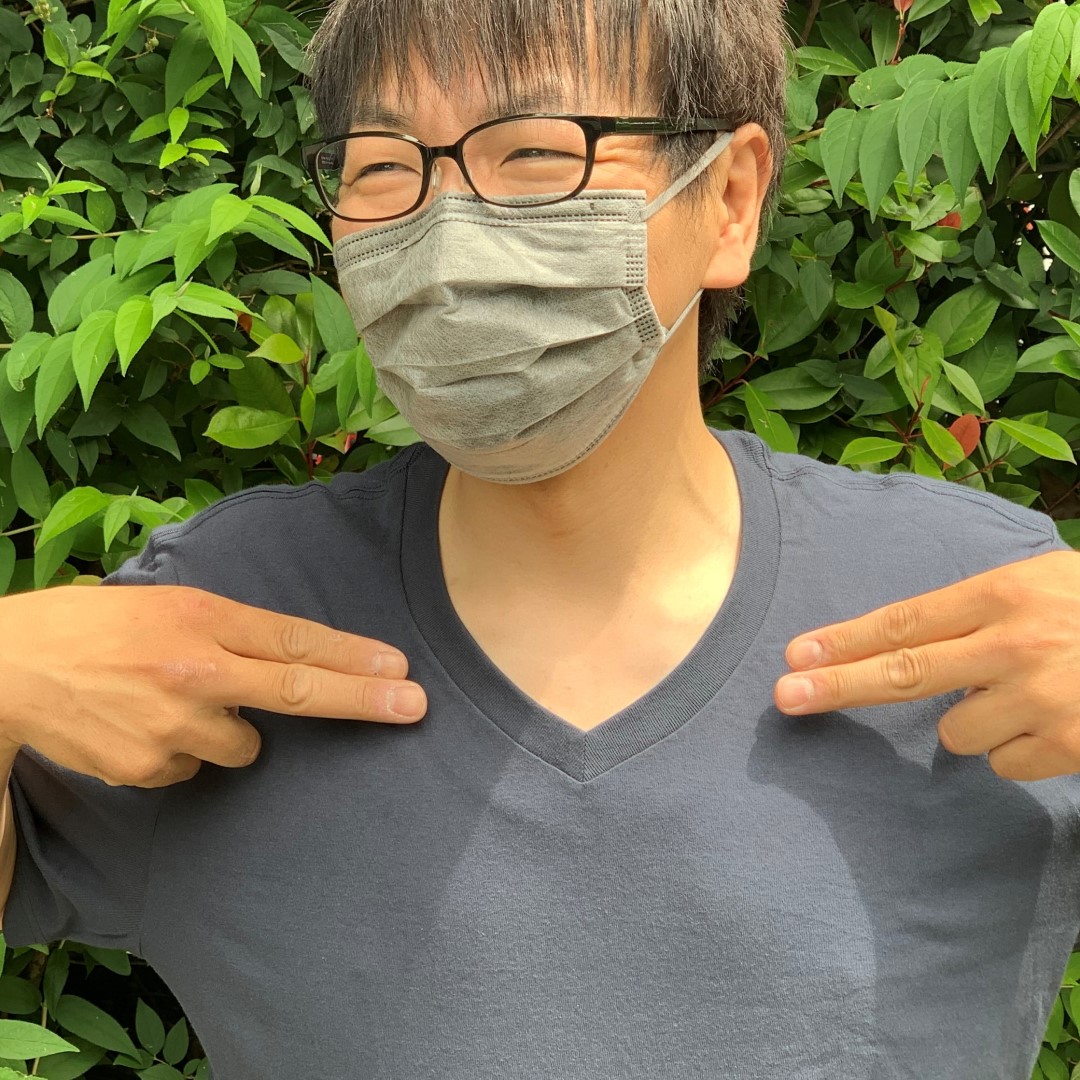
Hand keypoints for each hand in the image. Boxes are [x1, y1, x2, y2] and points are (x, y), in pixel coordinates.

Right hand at [0, 584, 427, 788]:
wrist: (12, 668)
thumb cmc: (96, 627)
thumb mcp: (168, 605)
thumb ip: (229, 631)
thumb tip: (286, 659)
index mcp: (202, 619)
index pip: (294, 638)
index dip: (353, 655)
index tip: (401, 667)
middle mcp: (195, 671)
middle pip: (297, 690)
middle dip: (364, 699)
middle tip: (413, 704)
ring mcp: (173, 725)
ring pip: (242, 745)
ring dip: (224, 729)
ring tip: (167, 700)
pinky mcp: (146, 768)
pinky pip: (192, 769)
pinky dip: (179, 753)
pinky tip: (139, 725)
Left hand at [773, 550, 1079, 781]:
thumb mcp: (1043, 582)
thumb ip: (978, 608)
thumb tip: (903, 642)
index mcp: (1006, 594)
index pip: (905, 620)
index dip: (845, 640)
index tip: (794, 654)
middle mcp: (1016, 645)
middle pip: (905, 673)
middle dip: (837, 686)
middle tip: (786, 695)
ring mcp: (1044, 700)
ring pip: (958, 733)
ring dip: (976, 720)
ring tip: (1027, 693)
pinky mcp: (1071, 748)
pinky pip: (1006, 762)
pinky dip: (1019, 747)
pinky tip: (1056, 720)